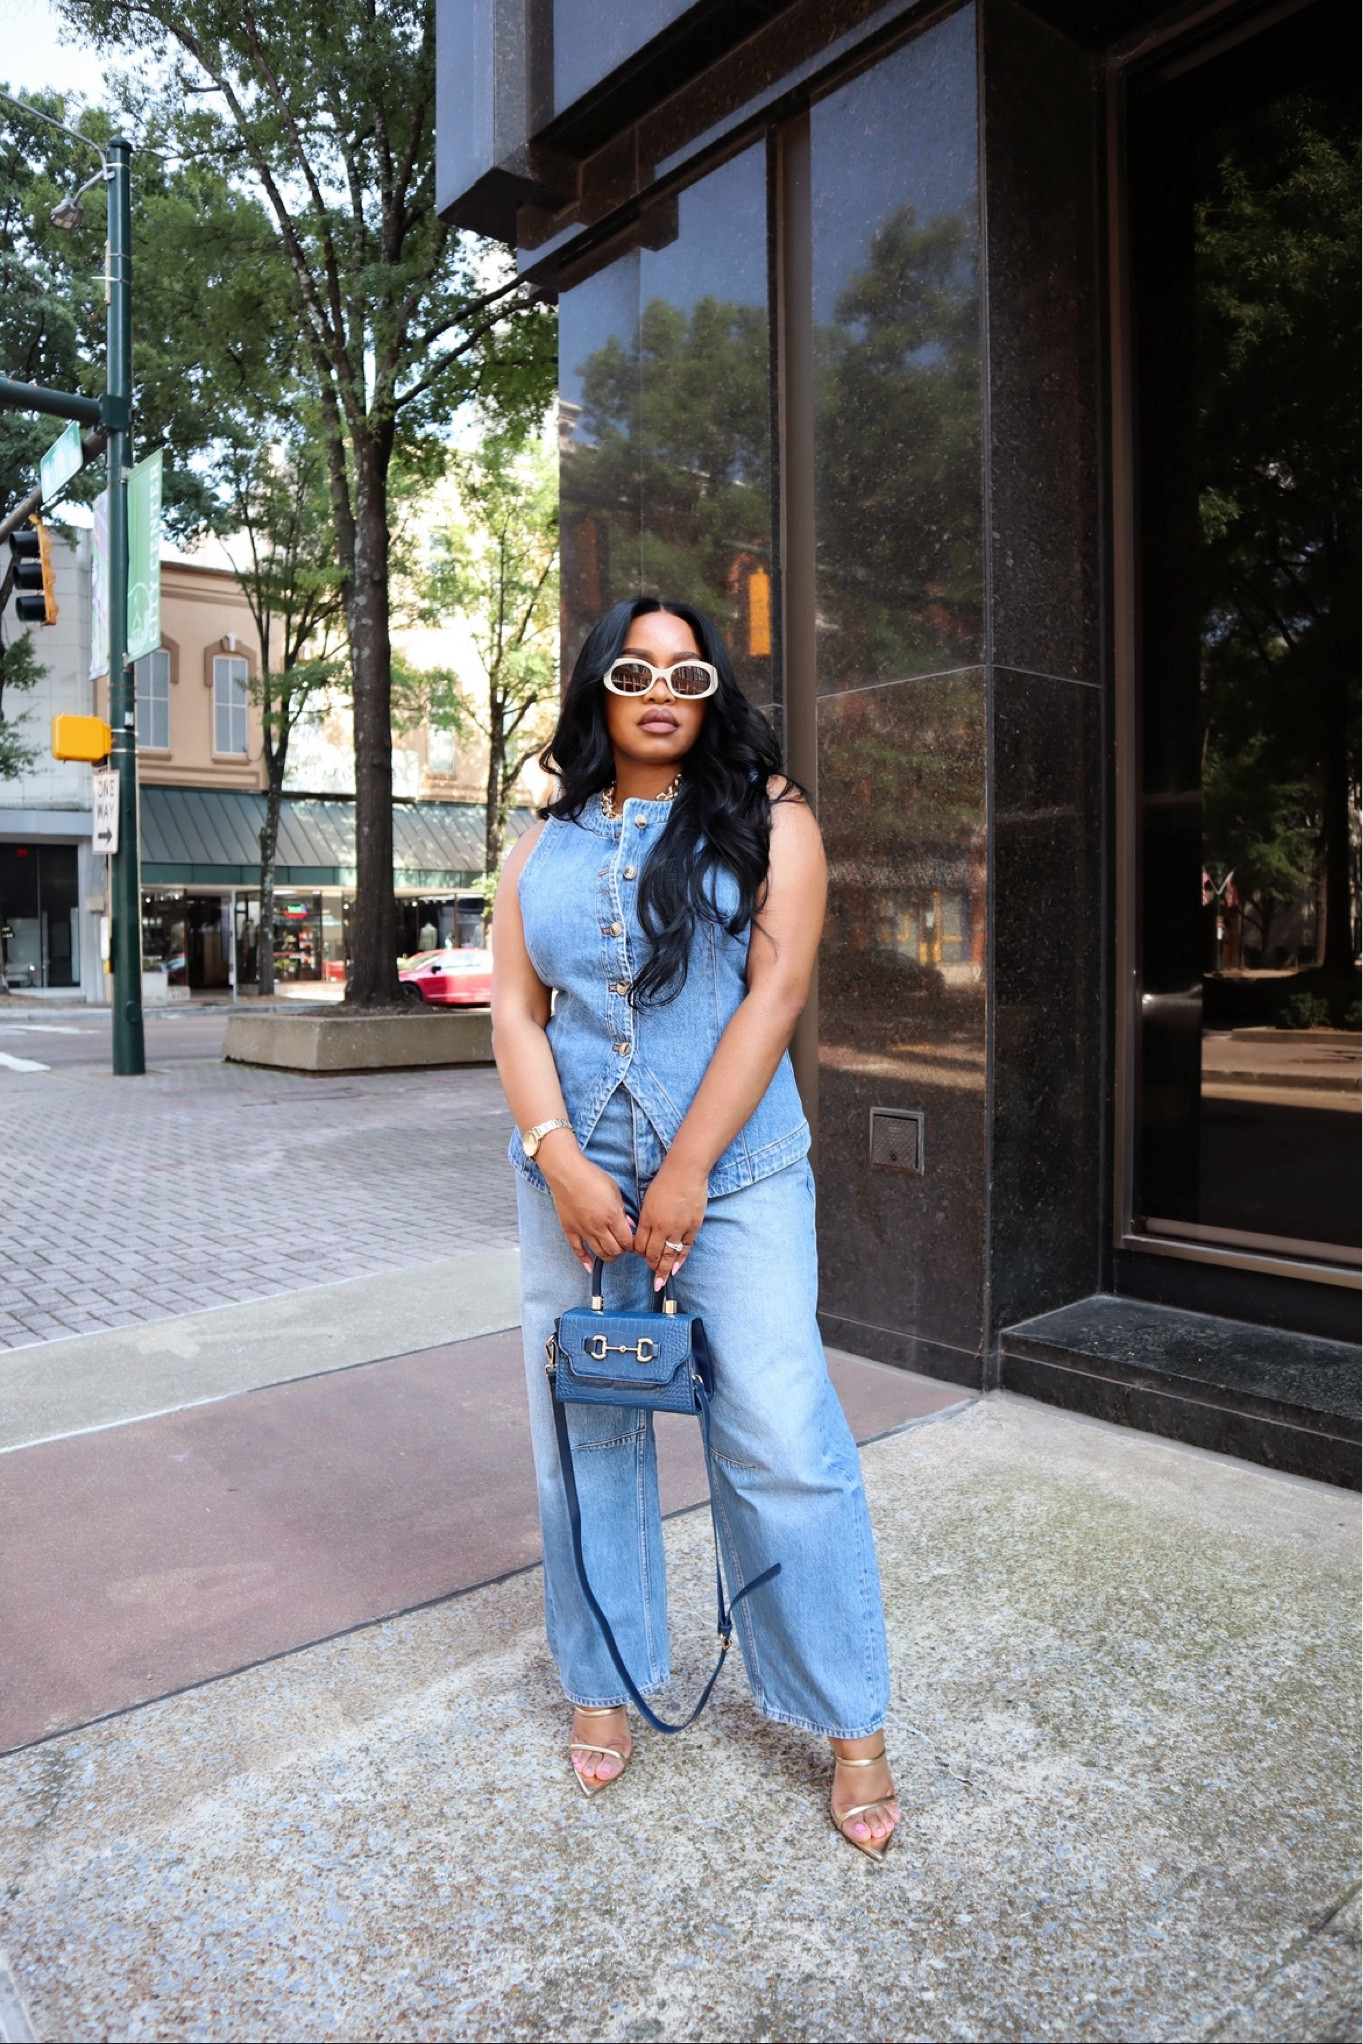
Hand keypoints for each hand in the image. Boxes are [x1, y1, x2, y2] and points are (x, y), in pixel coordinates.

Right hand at [541, 1148, 634, 1269]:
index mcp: (612, 1216)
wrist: (567, 1173)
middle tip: (622, 1246)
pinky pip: (577, 1250)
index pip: (627, 1240)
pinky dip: (584, 1260)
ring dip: (608, 1255)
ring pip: (599, 1252)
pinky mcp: (570, 1229)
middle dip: (621, 1251)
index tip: (632, 1242)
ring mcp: (583, 1230)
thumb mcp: (615, 1190)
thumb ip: (622, 1210)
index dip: (632, 1244)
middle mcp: (598, 1227)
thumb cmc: (592, 1177)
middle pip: (614, 1250)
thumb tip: (629, 1225)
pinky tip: (589, 1267)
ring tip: (611, 1251)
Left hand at [636, 1160, 707, 1288]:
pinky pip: (685, 1249)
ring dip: (664, 1270)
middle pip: (653, 1254)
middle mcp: (662, 1227)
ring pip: (669, 1255)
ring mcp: (679, 1228)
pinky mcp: (693, 1227)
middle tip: (651, 1276)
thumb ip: (646, 1220)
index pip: (640, 1245)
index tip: (640, 1255)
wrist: (686, 1172)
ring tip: (661, 1282)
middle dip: (651, 1266)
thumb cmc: (665, 1182)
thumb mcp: (648, 1200)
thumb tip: (645, 1236)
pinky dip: (680, 1260)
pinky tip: (675, 1270)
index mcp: (648, 1219)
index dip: (638, 1253)